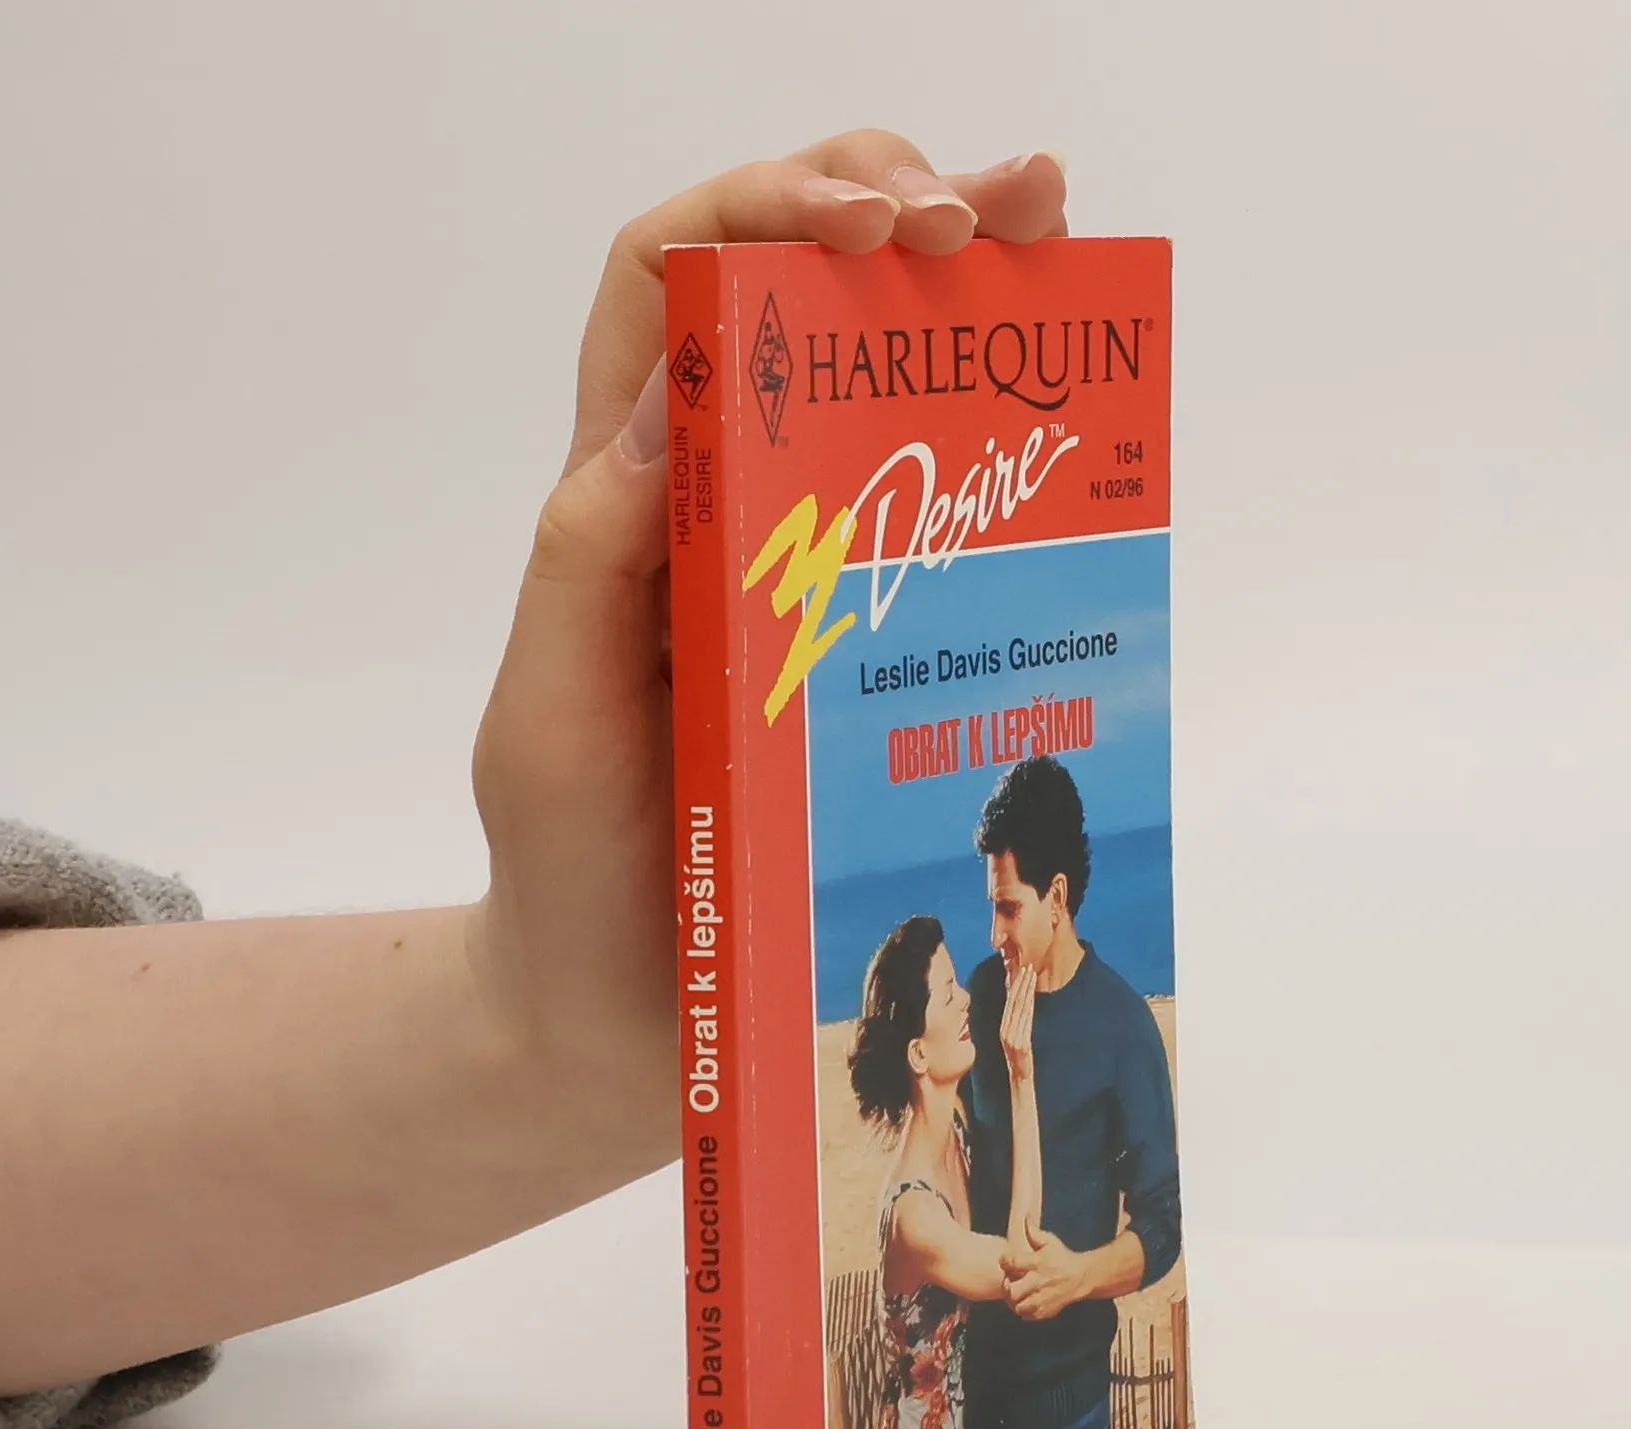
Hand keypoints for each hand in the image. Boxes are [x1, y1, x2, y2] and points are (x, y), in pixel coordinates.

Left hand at [464, 134, 1068, 1158]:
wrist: (623, 1019)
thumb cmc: (569, 879)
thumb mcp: (547, 726)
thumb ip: (586, 577)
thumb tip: (663, 415)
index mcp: (627, 506)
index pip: (670, 287)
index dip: (763, 213)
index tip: (878, 221)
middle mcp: (721, 517)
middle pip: (793, 302)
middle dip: (893, 210)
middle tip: (1005, 206)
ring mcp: (807, 582)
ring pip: (882, 393)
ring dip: (970, 297)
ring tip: (1059, 243)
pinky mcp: (872, 657)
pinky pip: (942, 536)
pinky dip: (1009, 464)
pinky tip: (1084, 439)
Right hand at [999, 956, 1036, 1085]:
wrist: (1020, 1077)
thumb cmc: (1020, 1058)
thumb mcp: (1015, 1038)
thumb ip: (1017, 1023)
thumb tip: (1021, 1007)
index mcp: (1003, 1027)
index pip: (1009, 1002)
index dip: (1015, 985)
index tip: (1021, 971)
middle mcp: (1006, 1029)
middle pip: (1013, 1001)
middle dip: (1021, 983)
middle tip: (1028, 966)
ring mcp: (1012, 1036)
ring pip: (1020, 1007)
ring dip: (1026, 989)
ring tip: (1032, 974)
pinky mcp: (1021, 1042)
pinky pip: (1026, 1020)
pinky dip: (1029, 1005)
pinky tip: (1033, 994)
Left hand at [1002, 1222, 1089, 1319]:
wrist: (1082, 1277)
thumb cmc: (1062, 1258)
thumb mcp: (1050, 1242)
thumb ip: (1034, 1232)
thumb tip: (1024, 1218)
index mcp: (1038, 1263)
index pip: (1011, 1262)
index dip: (1005, 1261)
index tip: (1007, 1261)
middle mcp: (1039, 1282)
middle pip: (1012, 1290)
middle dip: (1008, 1286)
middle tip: (1011, 1282)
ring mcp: (1043, 1298)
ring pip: (1018, 1306)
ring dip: (1015, 1300)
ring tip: (1017, 1294)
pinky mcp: (1046, 1311)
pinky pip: (1026, 1316)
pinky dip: (1023, 1310)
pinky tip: (1026, 1301)